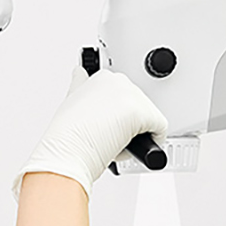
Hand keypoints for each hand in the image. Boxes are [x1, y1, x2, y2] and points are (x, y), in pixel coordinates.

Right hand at [13, 69, 167, 199]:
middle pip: (139, 106)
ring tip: (112, 142)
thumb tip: (80, 72)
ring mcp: (131, 96)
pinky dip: (150, 143)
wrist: (67, 152)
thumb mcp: (70, 102)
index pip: (123, 94)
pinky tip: (127, 146)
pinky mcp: (143, 112)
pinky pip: (160, 130)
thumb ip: (80, 86)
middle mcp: (118, 81)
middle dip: (130, 124)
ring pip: (149, 118)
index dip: (118, 114)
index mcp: (101, 78)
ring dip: (137, 133)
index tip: (110, 125)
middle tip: (110, 137)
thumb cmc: (65, 136)